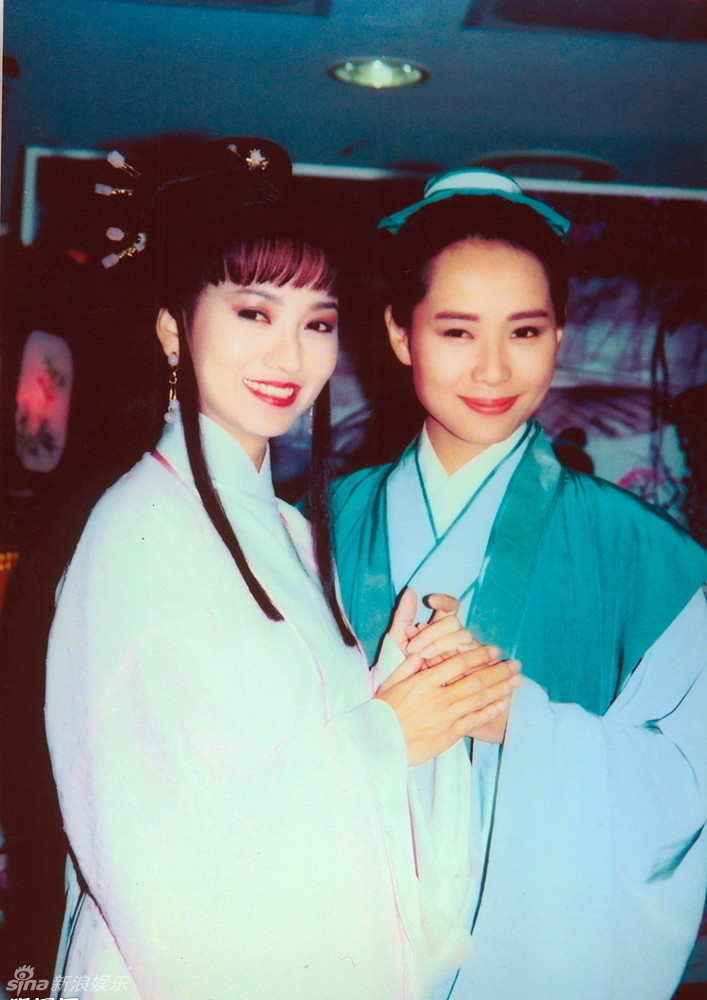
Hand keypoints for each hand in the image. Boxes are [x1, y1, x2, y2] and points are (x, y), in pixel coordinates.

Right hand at [376, 647, 520, 765]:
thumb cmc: (381, 713)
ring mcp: (447, 717)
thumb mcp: (390, 683)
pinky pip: (476, 719)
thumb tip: (424, 652)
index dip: (479, 655)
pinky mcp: (450, 735)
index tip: (493, 650)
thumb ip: (409, 666)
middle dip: (499, 671)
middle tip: (515, 663)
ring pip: (480, 699)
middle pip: (476, 680)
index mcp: (423, 682)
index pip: (458, 663)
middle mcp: (439, 698)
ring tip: (517, 680)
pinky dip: (492, 709)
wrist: (378, 747)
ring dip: (502, 688)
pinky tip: (504, 702)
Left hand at [387, 589, 477, 670]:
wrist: (409, 701)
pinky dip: (457, 661)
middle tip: (414, 646)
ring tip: (422, 658)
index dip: (444, 601)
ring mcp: (466, 654)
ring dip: (441, 645)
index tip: (431, 600)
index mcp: (440, 628)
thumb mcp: (399, 642)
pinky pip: (473, 660)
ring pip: (463, 638)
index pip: (450, 608)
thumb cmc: (403, 669)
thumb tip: (411, 590)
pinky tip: (442, 668)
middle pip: (454, 623)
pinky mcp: (474, 670)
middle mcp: (455, 638)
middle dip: (434, 632)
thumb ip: (403, 616)